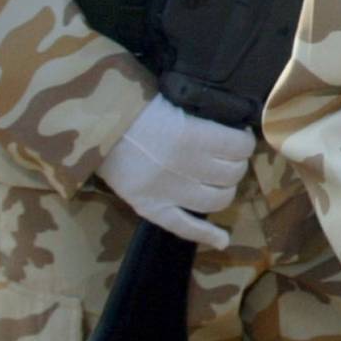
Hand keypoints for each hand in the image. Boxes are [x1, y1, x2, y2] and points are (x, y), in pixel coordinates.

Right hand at [97, 94, 254, 248]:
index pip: (238, 148)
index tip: (241, 138)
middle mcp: (183, 166)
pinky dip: (207, 236)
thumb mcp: (176, 101)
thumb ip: (203, 120)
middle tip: (229, 158)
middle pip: (231, 175)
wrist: (95, 124)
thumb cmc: (137, 105)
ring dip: (226, 191)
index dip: (245, 143)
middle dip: (236, 166)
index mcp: (191, 135)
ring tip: (220, 181)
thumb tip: (235, 130)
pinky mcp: (149, 208)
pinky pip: (184, 228)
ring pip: (217, 201)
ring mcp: (166, 191)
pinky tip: (222, 239)